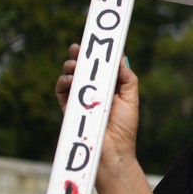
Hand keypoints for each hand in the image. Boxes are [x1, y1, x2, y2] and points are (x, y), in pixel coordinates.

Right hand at [56, 43, 140, 166]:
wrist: (112, 152)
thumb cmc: (124, 128)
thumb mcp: (130, 98)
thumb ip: (127, 78)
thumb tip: (120, 56)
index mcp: (109, 88)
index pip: (100, 67)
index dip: (97, 54)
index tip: (96, 40)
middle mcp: (93, 92)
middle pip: (83, 69)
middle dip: (79, 56)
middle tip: (78, 48)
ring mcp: (80, 100)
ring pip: (71, 77)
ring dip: (70, 67)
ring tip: (74, 63)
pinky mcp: (69, 109)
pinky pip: (62, 92)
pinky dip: (63, 82)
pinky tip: (69, 78)